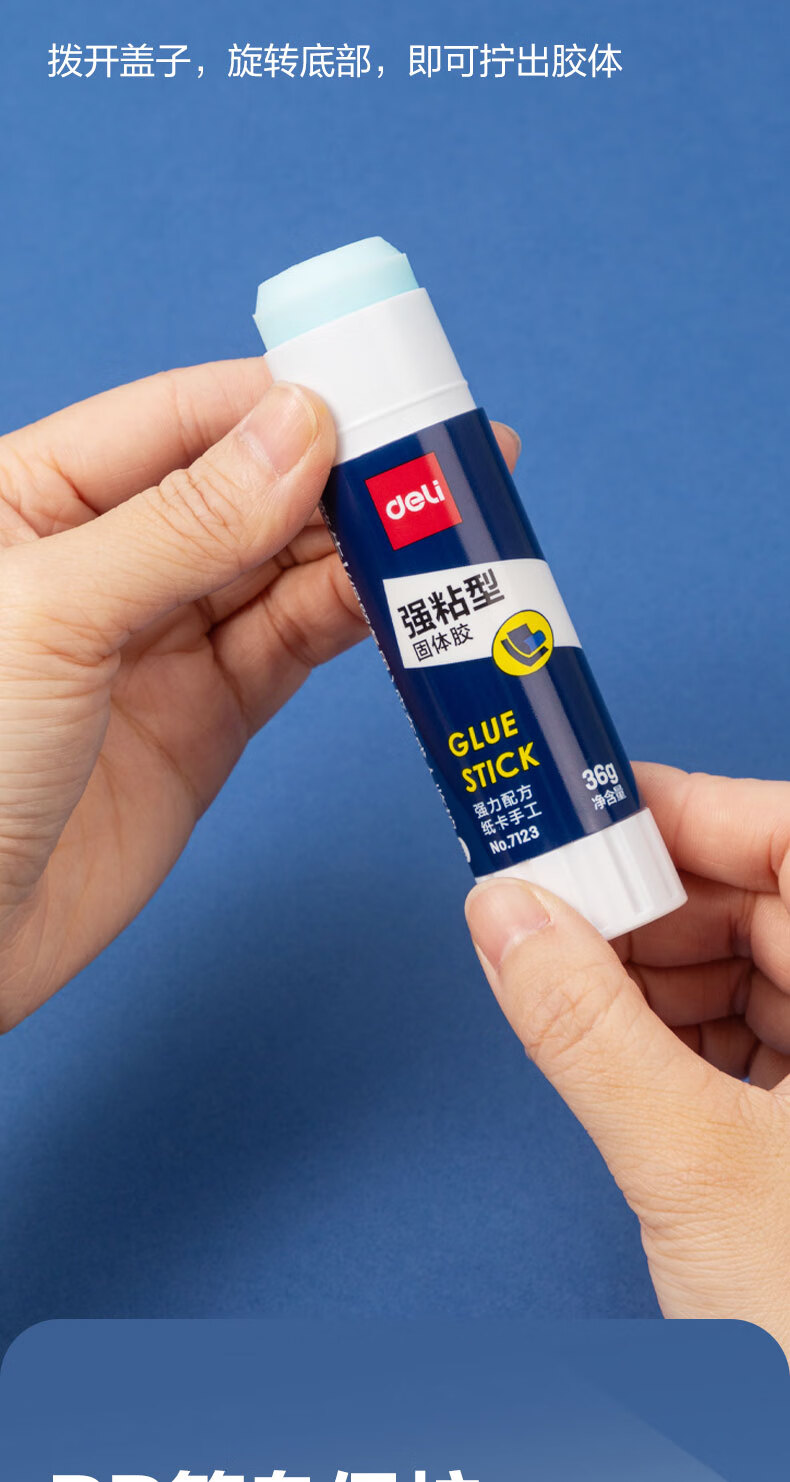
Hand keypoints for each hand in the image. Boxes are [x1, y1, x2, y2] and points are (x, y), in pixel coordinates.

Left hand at [0, 359, 519, 1027]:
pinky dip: (350, 619)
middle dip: (341, 475)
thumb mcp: (53, 615)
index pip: (178, 417)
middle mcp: (105, 558)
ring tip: (442, 529)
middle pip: (245, 489)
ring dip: (359, 548)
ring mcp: (160, 640)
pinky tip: (400, 595)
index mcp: (33, 496)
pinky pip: (291, 645)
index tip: (377, 392)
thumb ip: (180, 524)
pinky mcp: (207, 717)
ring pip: (281, 568)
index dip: (279, 402)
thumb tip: (300, 431)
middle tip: (443, 463)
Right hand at [465, 763, 789, 1357]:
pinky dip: (679, 1036)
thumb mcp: (689, 1164)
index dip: (694, 811)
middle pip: (766, 907)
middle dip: (652, 907)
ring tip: (568, 987)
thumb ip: (584, 1025)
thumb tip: (507, 915)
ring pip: (755, 972)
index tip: (592, 809)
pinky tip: (618, 1051)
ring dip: (654, 976)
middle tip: (550, 905)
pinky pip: (755, 1040)